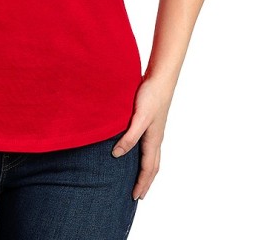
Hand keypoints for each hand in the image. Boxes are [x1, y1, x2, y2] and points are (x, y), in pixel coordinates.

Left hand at [111, 75, 174, 199]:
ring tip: (139, 178)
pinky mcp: (150, 121)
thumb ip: (129, 136)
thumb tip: (116, 155)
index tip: (135, 197)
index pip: (148, 169)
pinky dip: (144, 155)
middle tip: (138, 195)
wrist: (160, 78)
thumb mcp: (139, 118)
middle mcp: (156, 138)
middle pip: (153, 166)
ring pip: (152, 156)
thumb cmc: (151, 96)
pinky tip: (136, 150)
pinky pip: (148, 145)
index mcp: (154, 140)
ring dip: (147, 170)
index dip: (141, 183)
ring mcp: (154, 130)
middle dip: (146, 182)